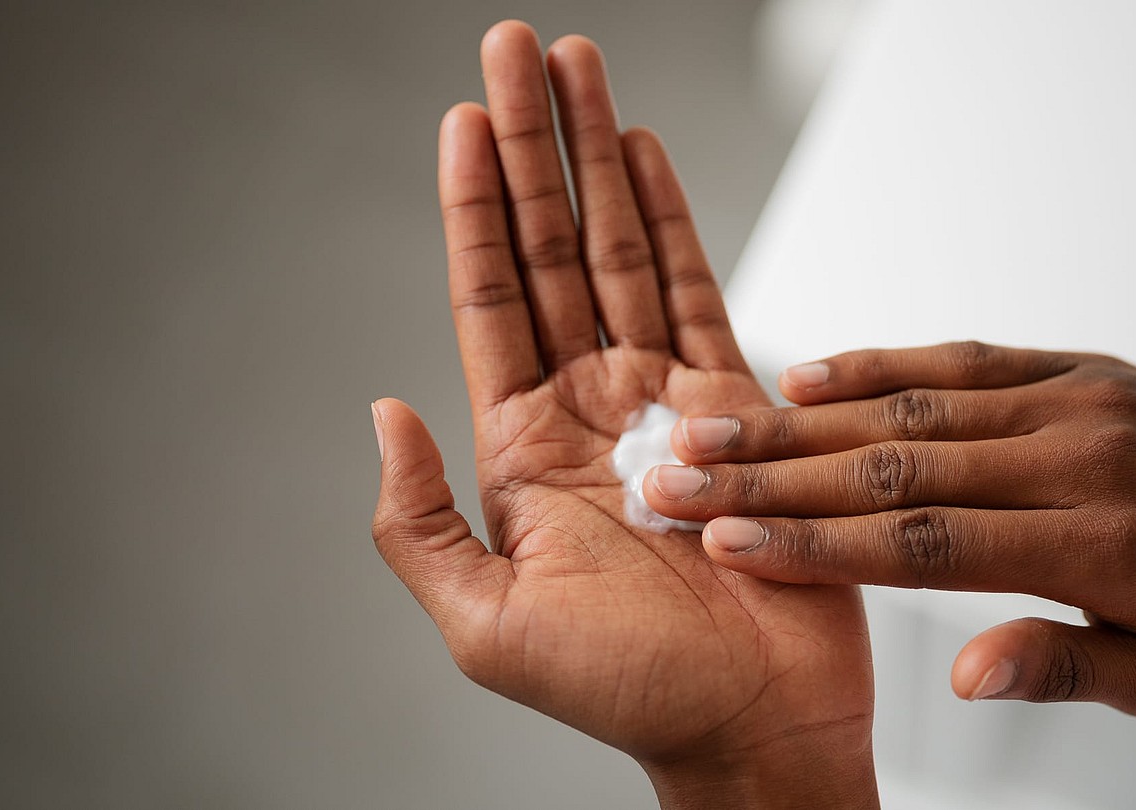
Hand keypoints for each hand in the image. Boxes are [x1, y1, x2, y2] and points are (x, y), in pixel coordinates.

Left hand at [370, 22, 876, 807]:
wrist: (753, 728)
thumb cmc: (629, 696)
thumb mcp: (486, 625)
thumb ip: (420, 521)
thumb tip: (382, 412)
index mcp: (524, 449)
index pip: (489, 299)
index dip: (475, 207)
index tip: (465, 119)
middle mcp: (591, 407)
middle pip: (552, 249)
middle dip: (536, 147)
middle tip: (520, 50)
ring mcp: (666, 400)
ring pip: (622, 252)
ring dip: (599, 159)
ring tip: (580, 72)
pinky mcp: (741, 406)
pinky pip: (702, 293)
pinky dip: (675, 221)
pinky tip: (648, 160)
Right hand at [644, 342, 1135, 715]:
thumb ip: (1060, 665)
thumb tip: (961, 673)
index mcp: (1095, 544)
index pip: (922, 545)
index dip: (813, 544)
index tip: (726, 540)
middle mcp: (1074, 456)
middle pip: (892, 467)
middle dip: (770, 475)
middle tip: (678, 473)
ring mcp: (1071, 398)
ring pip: (911, 408)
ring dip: (800, 420)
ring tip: (713, 425)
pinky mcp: (1071, 365)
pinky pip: (960, 358)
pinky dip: (878, 365)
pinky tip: (808, 374)